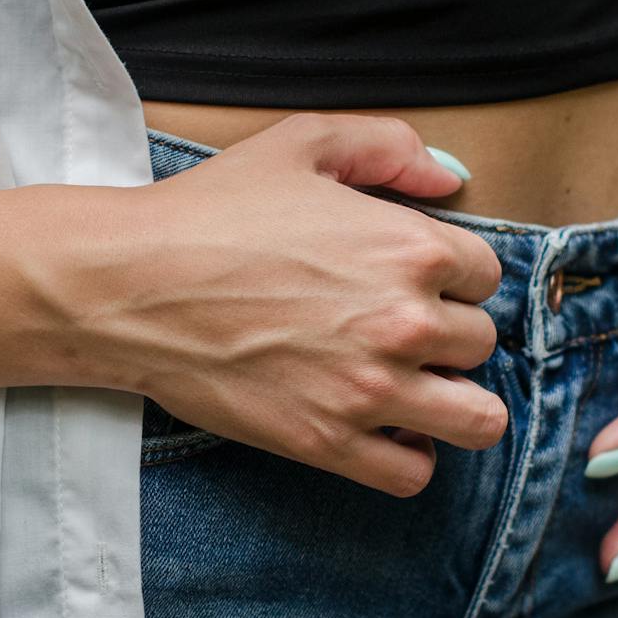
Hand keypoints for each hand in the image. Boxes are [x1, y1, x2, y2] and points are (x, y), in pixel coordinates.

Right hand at [80, 112, 508, 496]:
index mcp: (410, 247)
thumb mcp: (301, 144)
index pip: (485, 277)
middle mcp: (405, 322)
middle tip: (396, 331)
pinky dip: (409, 457)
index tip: (413, 283)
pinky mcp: (329, 442)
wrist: (131, 285)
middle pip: (479, 344)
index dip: (451, 278)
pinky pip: (413, 474)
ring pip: (477, 419)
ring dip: (454, 404)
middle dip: (447, 337)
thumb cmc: (209, 211)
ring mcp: (370, 390)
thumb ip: (388, 146)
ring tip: (416, 392)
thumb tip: (447, 179)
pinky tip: (383, 431)